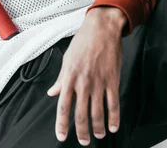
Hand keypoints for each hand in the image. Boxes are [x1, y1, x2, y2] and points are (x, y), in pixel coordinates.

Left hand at [46, 6, 126, 144]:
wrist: (101, 30)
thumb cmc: (82, 42)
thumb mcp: (67, 59)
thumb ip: (61, 79)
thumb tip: (52, 92)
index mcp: (69, 78)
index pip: (63, 106)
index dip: (61, 124)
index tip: (61, 136)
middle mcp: (83, 83)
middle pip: (80, 114)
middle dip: (81, 131)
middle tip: (83, 141)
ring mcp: (98, 82)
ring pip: (98, 112)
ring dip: (98, 127)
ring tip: (97, 136)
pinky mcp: (112, 80)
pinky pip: (113, 104)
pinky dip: (114, 118)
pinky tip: (113, 127)